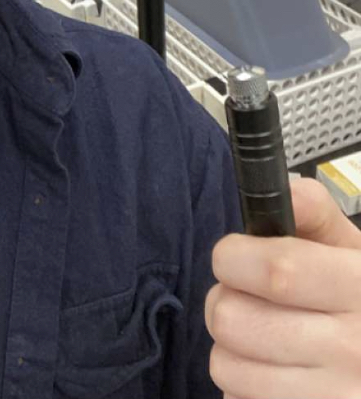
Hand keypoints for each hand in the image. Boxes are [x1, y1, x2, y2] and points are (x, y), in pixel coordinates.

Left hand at [205, 178, 360, 398]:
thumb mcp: (354, 254)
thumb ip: (316, 216)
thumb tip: (288, 192)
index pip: (276, 270)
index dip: (235, 258)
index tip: (232, 256)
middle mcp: (354, 350)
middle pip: (233, 319)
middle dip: (223, 302)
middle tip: (245, 301)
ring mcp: (335, 398)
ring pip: (226, 367)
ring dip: (231, 352)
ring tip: (263, 343)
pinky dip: (244, 392)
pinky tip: (276, 379)